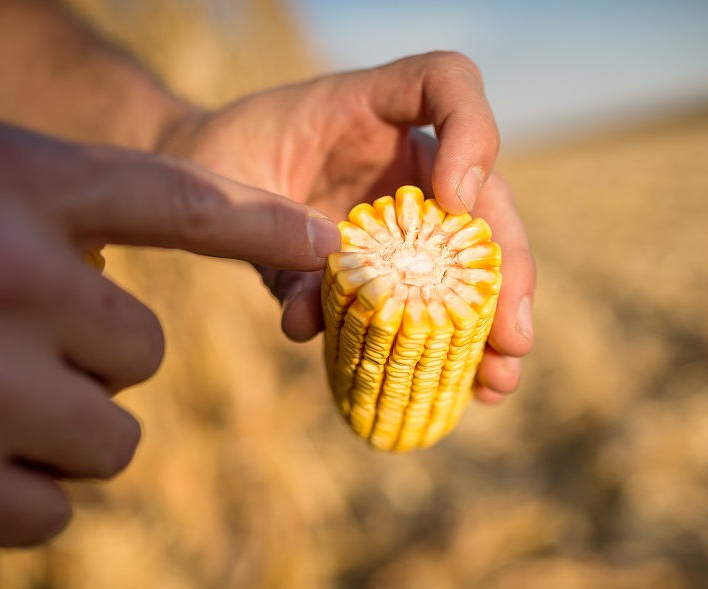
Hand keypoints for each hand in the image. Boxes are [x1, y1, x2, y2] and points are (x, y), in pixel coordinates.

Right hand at [0, 104, 338, 545]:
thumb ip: (36, 218)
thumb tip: (122, 286)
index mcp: (9, 182)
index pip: (179, 201)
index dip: (264, 225)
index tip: (326, 248)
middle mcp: (8, 275)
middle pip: (140, 349)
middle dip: (83, 357)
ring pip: (110, 435)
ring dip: (55, 429)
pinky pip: (52, 507)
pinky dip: (10, 495)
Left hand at [159, 52, 535, 402]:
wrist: (195, 185)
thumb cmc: (214, 162)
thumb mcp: (223, 186)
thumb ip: (265, 236)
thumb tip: (308, 319)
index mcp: (368, 109)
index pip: (446, 83)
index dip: (470, 134)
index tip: (455, 200)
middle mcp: (402, 161)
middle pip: (486, 198)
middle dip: (506, 269)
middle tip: (512, 334)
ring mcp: (404, 216)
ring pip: (471, 260)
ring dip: (490, 322)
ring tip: (498, 379)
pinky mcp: (388, 265)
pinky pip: (428, 299)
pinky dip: (448, 343)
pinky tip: (465, 386)